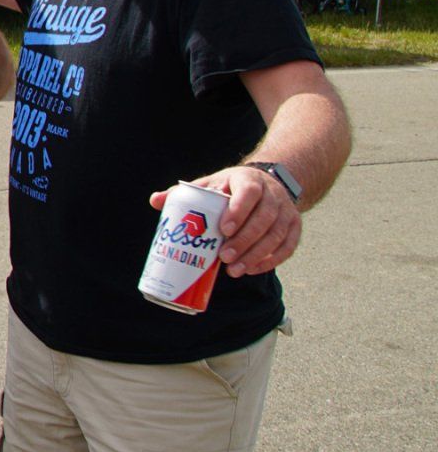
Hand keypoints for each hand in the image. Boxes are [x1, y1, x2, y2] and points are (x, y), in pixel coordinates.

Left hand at [151, 167, 302, 276]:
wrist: (266, 184)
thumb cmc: (231, 188)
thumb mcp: (211, 184)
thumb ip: (186, 193)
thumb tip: (155, 201)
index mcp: (249, 181)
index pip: (249, 193)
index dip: (238, 211)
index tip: (222, 229)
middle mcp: (273, 195)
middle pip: (264, 219)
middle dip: (244, 241)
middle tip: (224, 258)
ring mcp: (287, 211)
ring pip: (276, 235)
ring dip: (256, 255)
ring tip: (234, 270)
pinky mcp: (295, 226)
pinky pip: (287, 246)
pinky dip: (271, 260)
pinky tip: (253, 270)